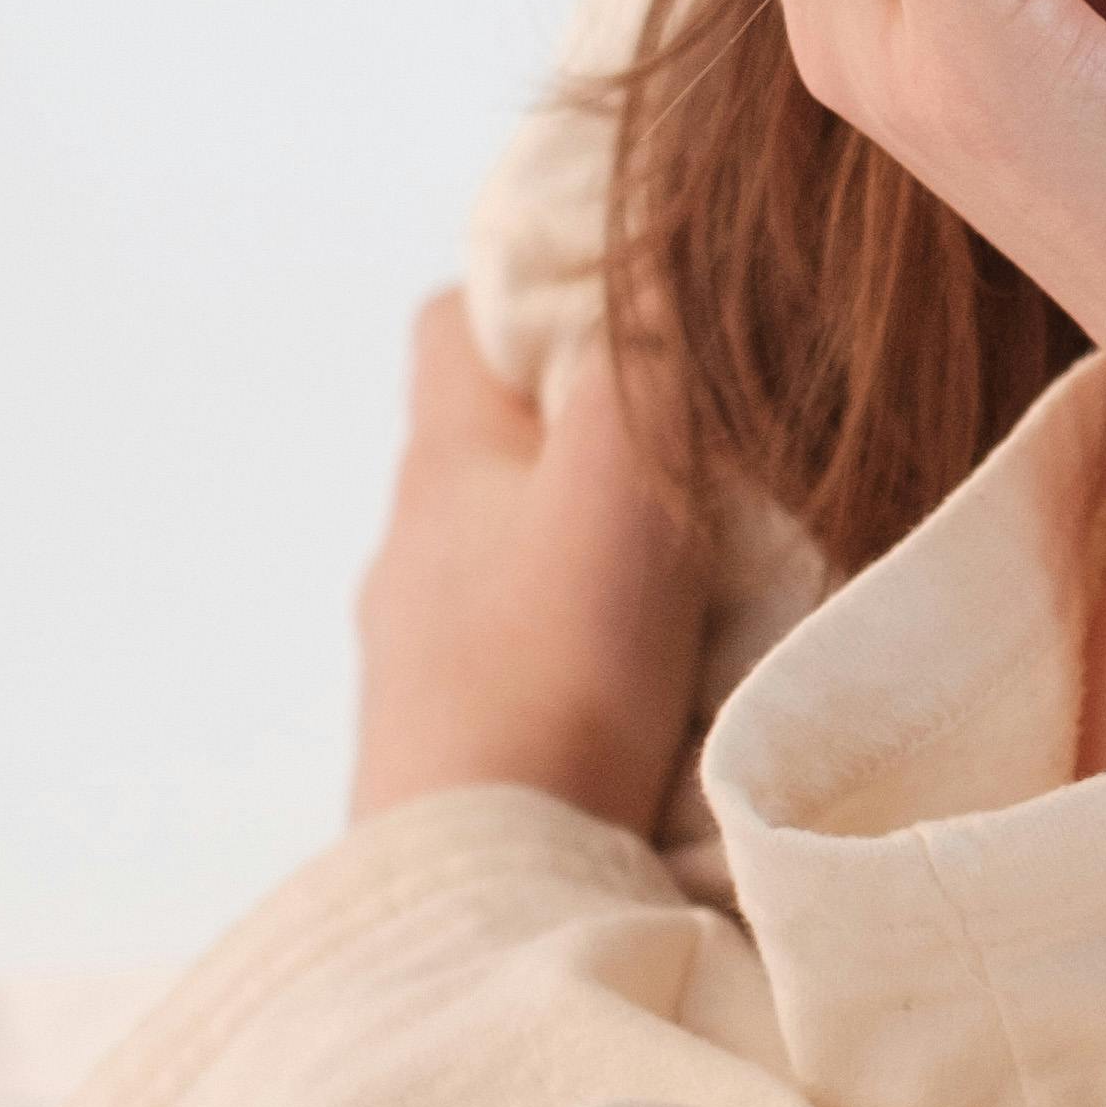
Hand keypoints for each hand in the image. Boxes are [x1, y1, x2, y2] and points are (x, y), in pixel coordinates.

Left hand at [352, 298, 709, 838]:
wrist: (488, 890)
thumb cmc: (555, 673)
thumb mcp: (620, 479)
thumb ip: (642, 351)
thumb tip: (645, 216)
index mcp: (440, 465)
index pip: (451, 322)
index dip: (530, 288)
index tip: (634, 301)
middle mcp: (410, 552)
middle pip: (486, 444)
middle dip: (580, 428)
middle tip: (696, 440)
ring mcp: (419, 659)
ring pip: (503, 557)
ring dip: (581, 547)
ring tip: (688, 570)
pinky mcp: (451, 751)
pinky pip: (513, 657)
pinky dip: (574, 643)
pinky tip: (646, 681)